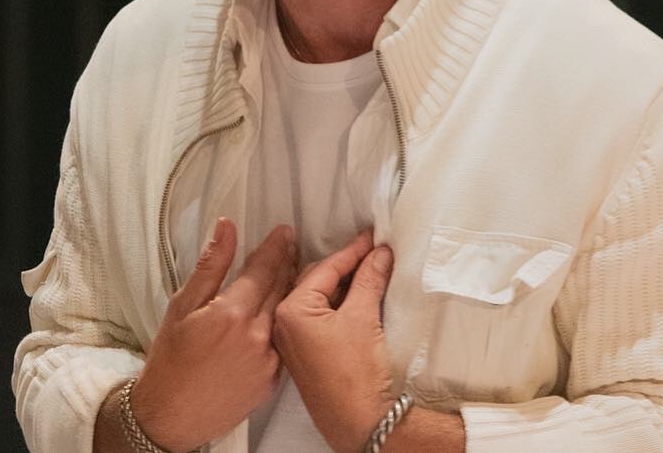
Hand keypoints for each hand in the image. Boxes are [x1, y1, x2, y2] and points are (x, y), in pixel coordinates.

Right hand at [128, 219, 296, 450]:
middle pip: (281, 287)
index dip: (276, 246)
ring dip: (291, 289)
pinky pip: (285, 340)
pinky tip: (285, 310)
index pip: (263, 268)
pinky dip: (288, 321)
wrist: (171, 416)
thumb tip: (226, 228)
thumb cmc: (170, 360)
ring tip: (291, 271)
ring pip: (288, 313)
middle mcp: (257, 335)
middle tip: (292, 244)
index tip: (284, 231)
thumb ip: (211, 265)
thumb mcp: (181, 306)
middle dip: (288, 262)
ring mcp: (268, 359)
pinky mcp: (272, 379)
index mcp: (232, 313)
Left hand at [274, 231, 395, 452]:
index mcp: (290, 311)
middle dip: (346, 266)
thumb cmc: (355, 375)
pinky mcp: (303, 355)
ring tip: (369, 271)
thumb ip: (369, 278)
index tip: (372, 238)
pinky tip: (357, 298)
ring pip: (317, 299)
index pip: (324, 269)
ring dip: (341, 285)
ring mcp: (291, 342)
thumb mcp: (364, 316)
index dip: (352, 251)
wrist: (359, 423)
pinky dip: (337, 305)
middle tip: (373, 252)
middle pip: (316, 281)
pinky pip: (318, 318)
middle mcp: (282, 325)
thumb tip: (379, 254)